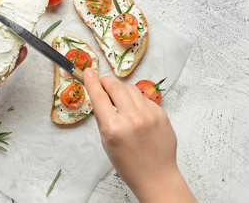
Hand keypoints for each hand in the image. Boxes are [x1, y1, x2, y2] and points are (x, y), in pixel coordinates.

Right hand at [83, 68, 195, 202]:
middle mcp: (131, 118)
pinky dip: (136, 101)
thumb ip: (103, 117)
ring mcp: (149, 115)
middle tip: (102, 82)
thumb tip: (99, 95)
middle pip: (115, 85)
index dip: (91, 81)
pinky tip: (136, 114)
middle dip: (106, 81)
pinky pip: (144, 98)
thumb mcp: (106, 142)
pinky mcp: (161, 114)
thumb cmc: (128, 164)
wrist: (156, 176)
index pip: (98, 96)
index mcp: (113, 128)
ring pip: (131, 88)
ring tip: (121, 102)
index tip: (88, 72)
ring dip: (122, 91)